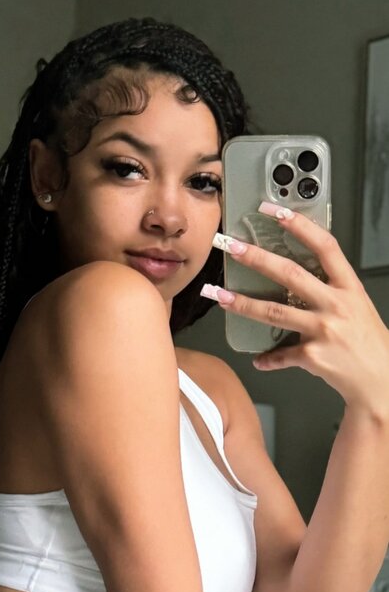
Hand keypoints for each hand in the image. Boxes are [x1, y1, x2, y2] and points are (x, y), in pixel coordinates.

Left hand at [208, 201, 388, 417]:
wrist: (380, 379)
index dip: (300, 226)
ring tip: (220, 295)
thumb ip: (329, 290)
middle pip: (290, 274)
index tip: (275, 212)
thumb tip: (296, 280)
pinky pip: (282, 355)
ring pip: (274, 312)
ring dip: (242, 303)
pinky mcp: (313, 356)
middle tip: (232, 246)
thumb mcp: (357, 306)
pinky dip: (268, 358)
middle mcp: (336, 304)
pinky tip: (258, 359)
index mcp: (349, 287)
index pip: (325, 246)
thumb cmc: (367, 342)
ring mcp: (323, 330)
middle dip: (257, 258)